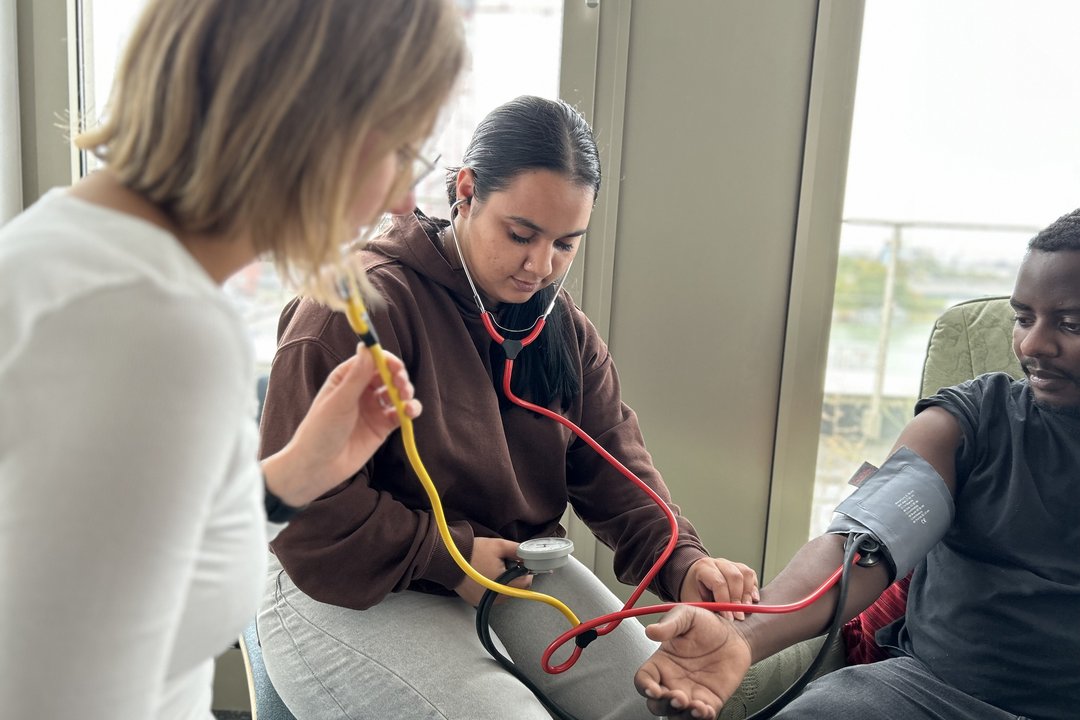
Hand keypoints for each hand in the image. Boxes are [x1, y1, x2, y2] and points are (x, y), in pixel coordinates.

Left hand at [263, 344, 420, 507]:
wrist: (317, 467)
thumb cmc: (320, 431)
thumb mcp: (339, 401)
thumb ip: (357, 375)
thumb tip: (367, 346)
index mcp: (346, 378)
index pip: (371, 360)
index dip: (385, 360)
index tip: (395, 367)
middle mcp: (361, 391)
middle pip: (388, 375)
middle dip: (399, 377)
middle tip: (401, 385)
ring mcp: (373, 409)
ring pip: (397, 393)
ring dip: (406, 393)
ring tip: (406, 401)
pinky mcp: (382, 427)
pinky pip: (401, 414)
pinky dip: (409, 411)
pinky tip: (409, 413)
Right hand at [454, 537, 531, 606]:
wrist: (448, 560)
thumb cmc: (473, 552)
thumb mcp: (499, 546)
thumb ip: (517, 550)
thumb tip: (529, 555)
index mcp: (504, 585)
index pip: (526, 583)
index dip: (527, 571)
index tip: (521, 563)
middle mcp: (496, 598)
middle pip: (516, 588)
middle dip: (514, 576)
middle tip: (504, 563)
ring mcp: (485, 601)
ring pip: (504, 593)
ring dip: (504, 582)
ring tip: (492, 568)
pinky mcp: (476, 601)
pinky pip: (492, 595)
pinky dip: (492, 586)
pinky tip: (484, 574)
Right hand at [635, 605, 751, 719]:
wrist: (736, 634)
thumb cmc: (707, 624)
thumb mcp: (687, 616)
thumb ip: (669, 624)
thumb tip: (650, 631)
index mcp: (661, 662)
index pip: (644, 679)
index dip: (645, 686)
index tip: (654, 688)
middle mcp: (672, 681)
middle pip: (657, 704)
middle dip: (664, 705)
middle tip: (679, 697)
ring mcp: (690, 694)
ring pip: (677, 715)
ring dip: (683, 715)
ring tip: (696, 706)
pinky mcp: (709, 701)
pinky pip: (701, 717)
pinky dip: (702, 718)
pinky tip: (706, 709)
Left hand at [680, 557, 759, 620]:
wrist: (694, 579)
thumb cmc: (693, 591)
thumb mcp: (693, 600)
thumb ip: (704, 608)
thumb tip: (717, 622)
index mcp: (703, 568)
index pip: (718, 582)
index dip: (725, 601)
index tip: (729, 618)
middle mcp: (718, 563)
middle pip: (734, 577)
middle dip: (738, 599)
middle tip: (739, 617)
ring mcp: (730, 564)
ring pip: (745, 574)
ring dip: (747, 594)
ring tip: (746, 610)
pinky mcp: (739, 568)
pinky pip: (751, 575)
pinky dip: (753, 588)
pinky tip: (753, 600)